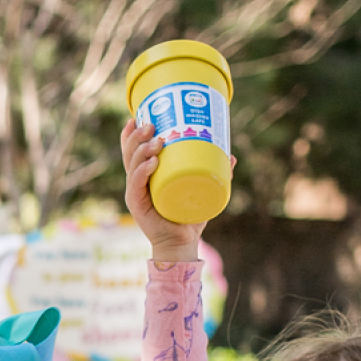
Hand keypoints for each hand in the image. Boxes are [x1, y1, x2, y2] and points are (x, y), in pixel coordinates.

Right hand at [121, 119, 204, 262]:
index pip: (132, 151)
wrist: (181, 244)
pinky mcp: (138, 205)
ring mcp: (134, 193)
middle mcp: (136, 182)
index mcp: (144, 176)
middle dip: (137, 136)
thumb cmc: (188, 217)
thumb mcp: (201, 189)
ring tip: (156, 141)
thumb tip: (231, 156)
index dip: (131, 134)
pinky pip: (136, 185)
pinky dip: (142, 172)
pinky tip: (152, 162)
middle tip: (151, 124)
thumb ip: (215, 173)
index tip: (138, 116)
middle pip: (129, 153)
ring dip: (141, 150)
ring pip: (131, 165)